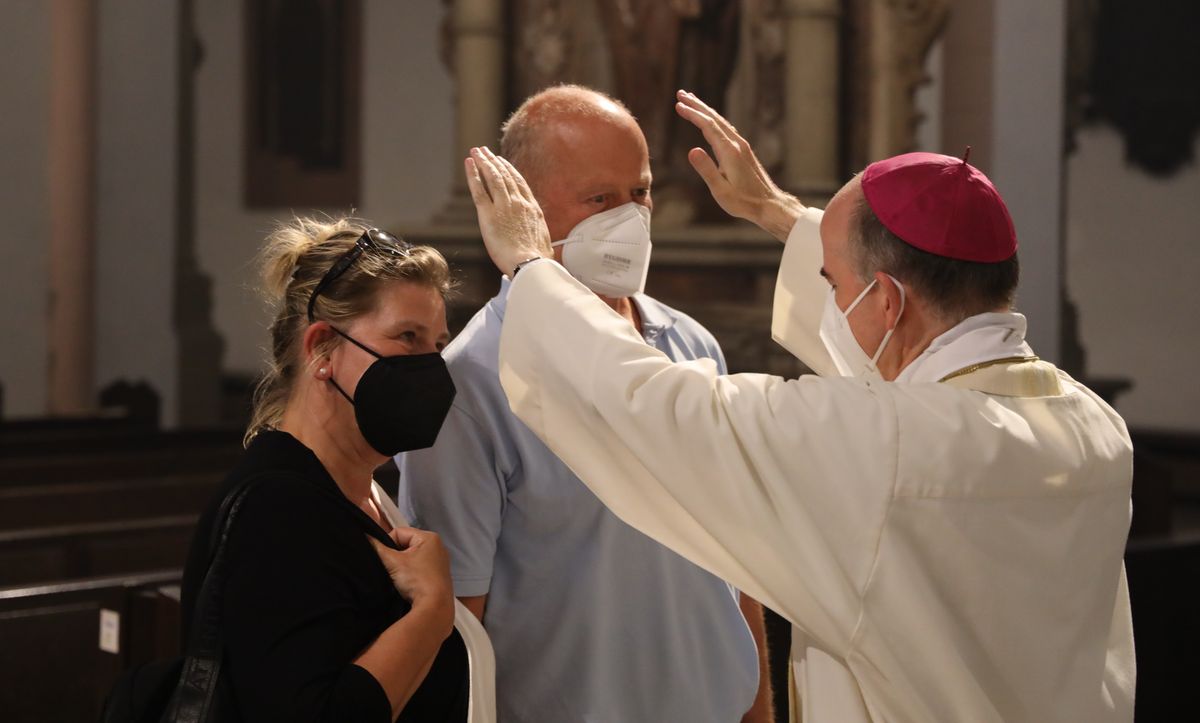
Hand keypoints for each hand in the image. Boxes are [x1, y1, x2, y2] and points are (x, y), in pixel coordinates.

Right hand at [368, 527, 452, 611]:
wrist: (434, 607)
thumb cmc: (417, 580)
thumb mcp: (393, 562)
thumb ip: (377, 548)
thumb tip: (366, 537)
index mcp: (429, 538)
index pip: (399, 532)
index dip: (387, 543)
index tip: (383, 557)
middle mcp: (437, 547)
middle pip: (405, 544)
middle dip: (395, 555)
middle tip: (390, 568)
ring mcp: (439, 562)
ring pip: (411, 557)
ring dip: (402, 565)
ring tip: (398, 576)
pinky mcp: (438, 575)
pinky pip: (418, 568)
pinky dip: (410, 573)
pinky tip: (407, 583)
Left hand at [464, 146, 553, 276]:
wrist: (531, 264)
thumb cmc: (538, 260)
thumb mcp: (543, 240)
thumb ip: (537, 233)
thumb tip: (539, 241)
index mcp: (532, 208)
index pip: (519, 183)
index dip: (509, 170)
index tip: (502, 162)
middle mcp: (518, 203)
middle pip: (505, 176)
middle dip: (494, 161)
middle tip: (485, 151)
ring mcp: (504, 207)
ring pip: (492, 178)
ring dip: (483, 162)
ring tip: (476, 152)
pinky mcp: (489, 215)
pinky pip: (479, 190)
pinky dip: (473, 175)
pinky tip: (469, 164)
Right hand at [674, 89, 805, 241]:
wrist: (769, 204)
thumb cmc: (744, 201)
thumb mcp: (720, 190)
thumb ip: (706, 170)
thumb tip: (692, 150)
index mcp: (729, 152)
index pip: (707, 126)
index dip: (692, 114)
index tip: (678, 105)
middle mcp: (737, 144)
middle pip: (714, 118)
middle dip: (697, 105)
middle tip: (681, 93)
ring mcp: (742, 146)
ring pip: (721, 122)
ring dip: (706, 111)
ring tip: (692, 101)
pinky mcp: (744, 151)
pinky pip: (726, 129)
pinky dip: (714, 120)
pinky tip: (710, 121)